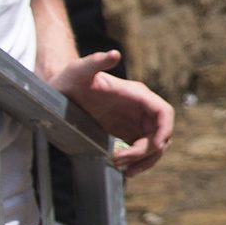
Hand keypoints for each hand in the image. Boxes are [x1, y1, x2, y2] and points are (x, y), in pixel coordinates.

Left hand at [48, 50, 174, 177]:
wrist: (61, 88)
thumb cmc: (70, 77)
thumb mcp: (79, 70)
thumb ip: (96, 61)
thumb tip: (114, 54)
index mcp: (136, 94)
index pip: (163, 113)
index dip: (164, 130)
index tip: (153, 147)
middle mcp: (140, 108)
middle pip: (160, 134)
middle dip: (148, 152)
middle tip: (123, 162)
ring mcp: (134, 121)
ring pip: (153, 145)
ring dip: (144, 160)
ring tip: (123, 170)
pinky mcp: (125, 132)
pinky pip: (140, 150)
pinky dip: (136, 162)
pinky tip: (122, 168)